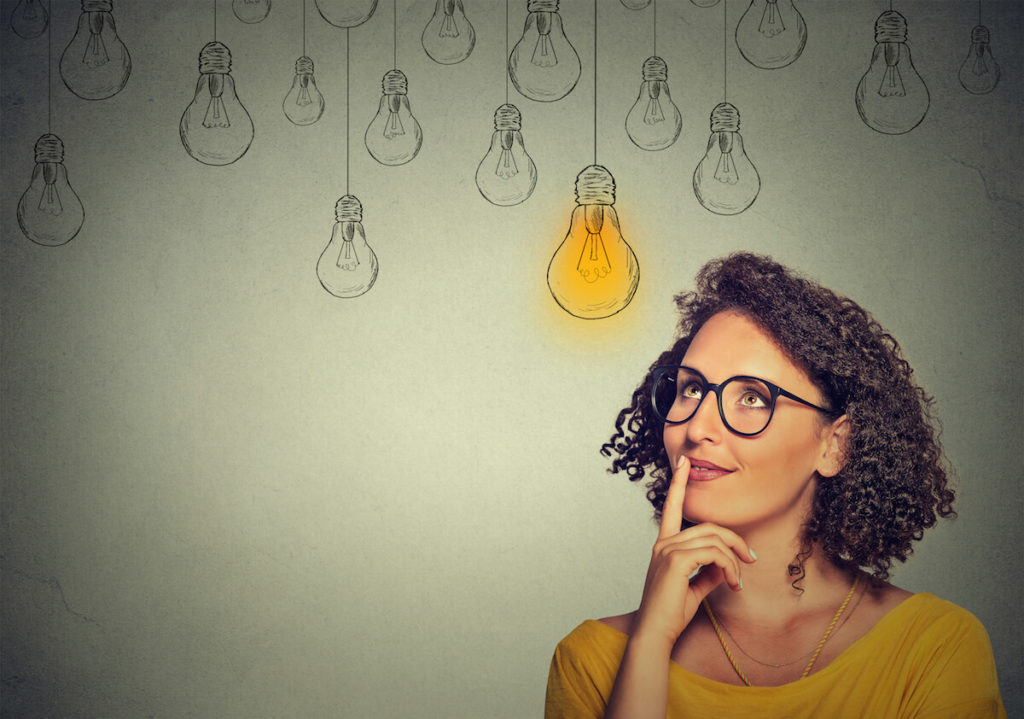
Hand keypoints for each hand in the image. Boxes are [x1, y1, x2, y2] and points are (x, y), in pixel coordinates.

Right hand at [631, 456, 757, 646]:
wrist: (656, 633)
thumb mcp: (695, 586)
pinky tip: (731, 583)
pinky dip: (729, 567)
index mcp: (664, 545)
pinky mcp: (676, 561)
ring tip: (738, 581)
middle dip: (735, 540)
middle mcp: (664, 543)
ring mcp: (668, 550)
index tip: (683, 463)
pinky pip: (713, 554)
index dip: (678, 483)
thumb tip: (726, 565)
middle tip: (751, 560)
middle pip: (709, 526)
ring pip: (714, 539)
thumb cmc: (672, 613)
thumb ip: (709, 571)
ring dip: (734, 559)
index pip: (672, 507)